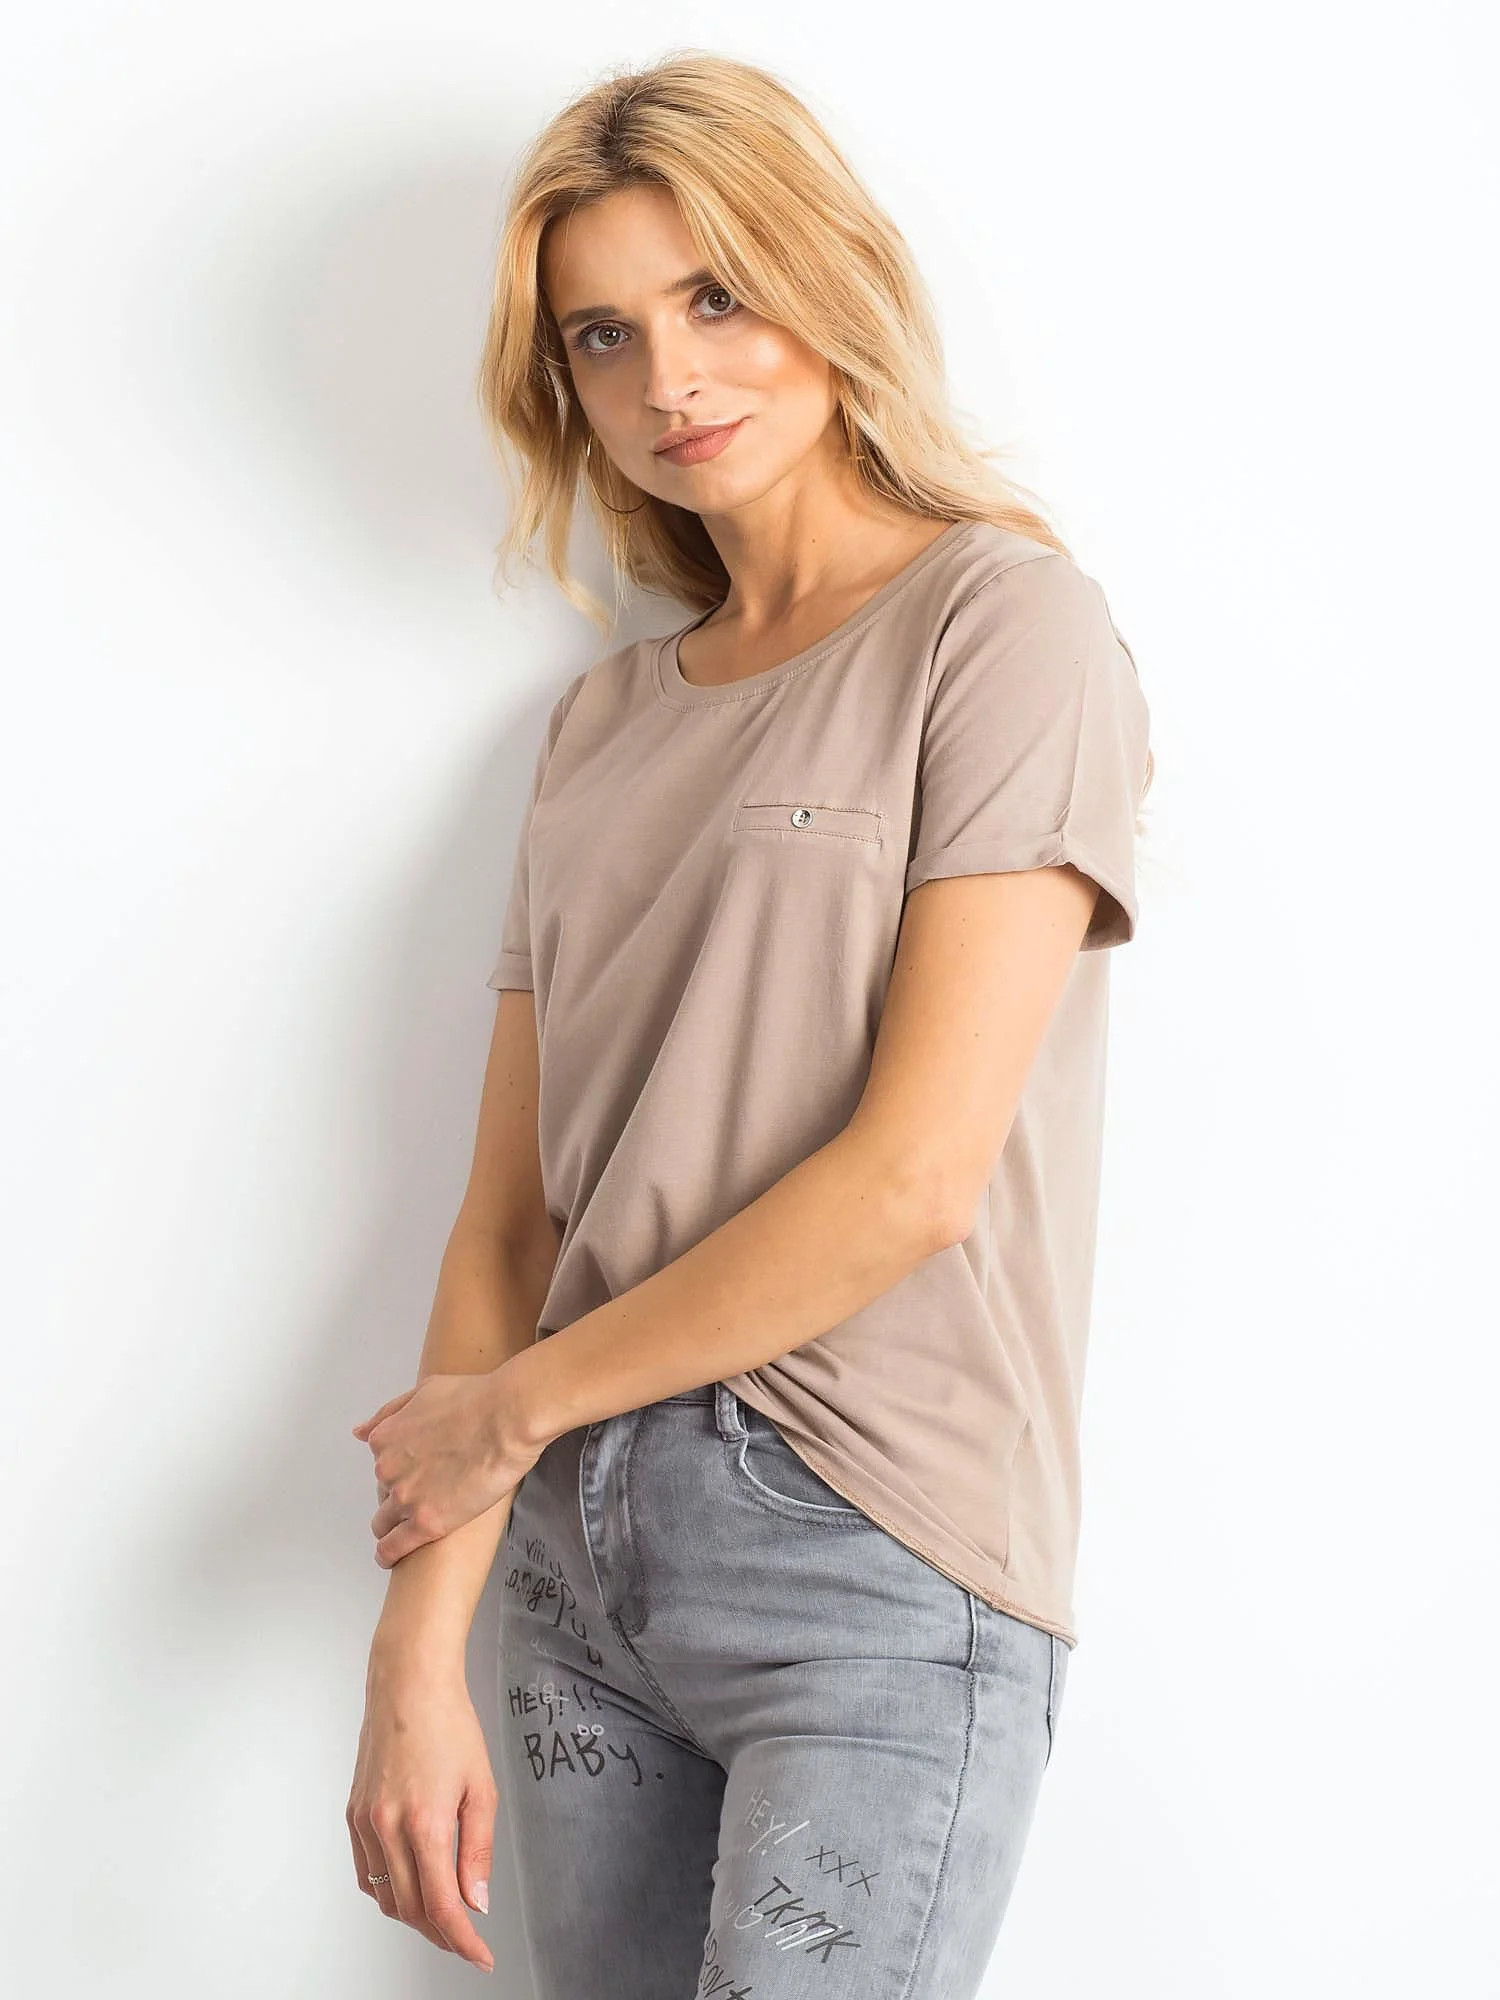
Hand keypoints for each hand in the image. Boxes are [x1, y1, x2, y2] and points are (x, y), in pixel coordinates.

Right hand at [346, 1656, 496, 1971]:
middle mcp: (388, 1828)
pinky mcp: (353, 1813)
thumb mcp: (480, 1787)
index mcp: (425, 1823)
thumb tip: (475, 1901)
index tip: (480, 1957)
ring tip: (443, 1917)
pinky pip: (367, 1872)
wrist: (408, 1685)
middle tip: (467, 1940)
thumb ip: (478, 1850)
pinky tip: (409, 1889)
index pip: (441, 1906)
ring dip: (413, 1917)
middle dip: (441, 1934)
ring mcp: (365, 1822)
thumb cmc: (449, 1724)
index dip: (463, 1941)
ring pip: (385, 1897)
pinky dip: (387, 1891)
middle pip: (411, 1909)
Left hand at [352, 1364, 542, 1565]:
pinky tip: (391, 1558)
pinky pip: (394, 1548)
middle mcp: (387, 1469)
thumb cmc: (475, 1399)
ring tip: (406, 1530)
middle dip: (401, 1494)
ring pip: (383, 1523)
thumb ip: (390, 1412)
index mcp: (385, 1438)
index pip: (381, 1464)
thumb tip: (360, 1431)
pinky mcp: (426, 1524)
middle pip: (383, 1492)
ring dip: (392, 1527)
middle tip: (429, 1492)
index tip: (416, 1472)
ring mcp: (405, 1498)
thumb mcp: (425, 1391)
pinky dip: (389, 1554)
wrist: (507, 1419)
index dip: (401, 1469)